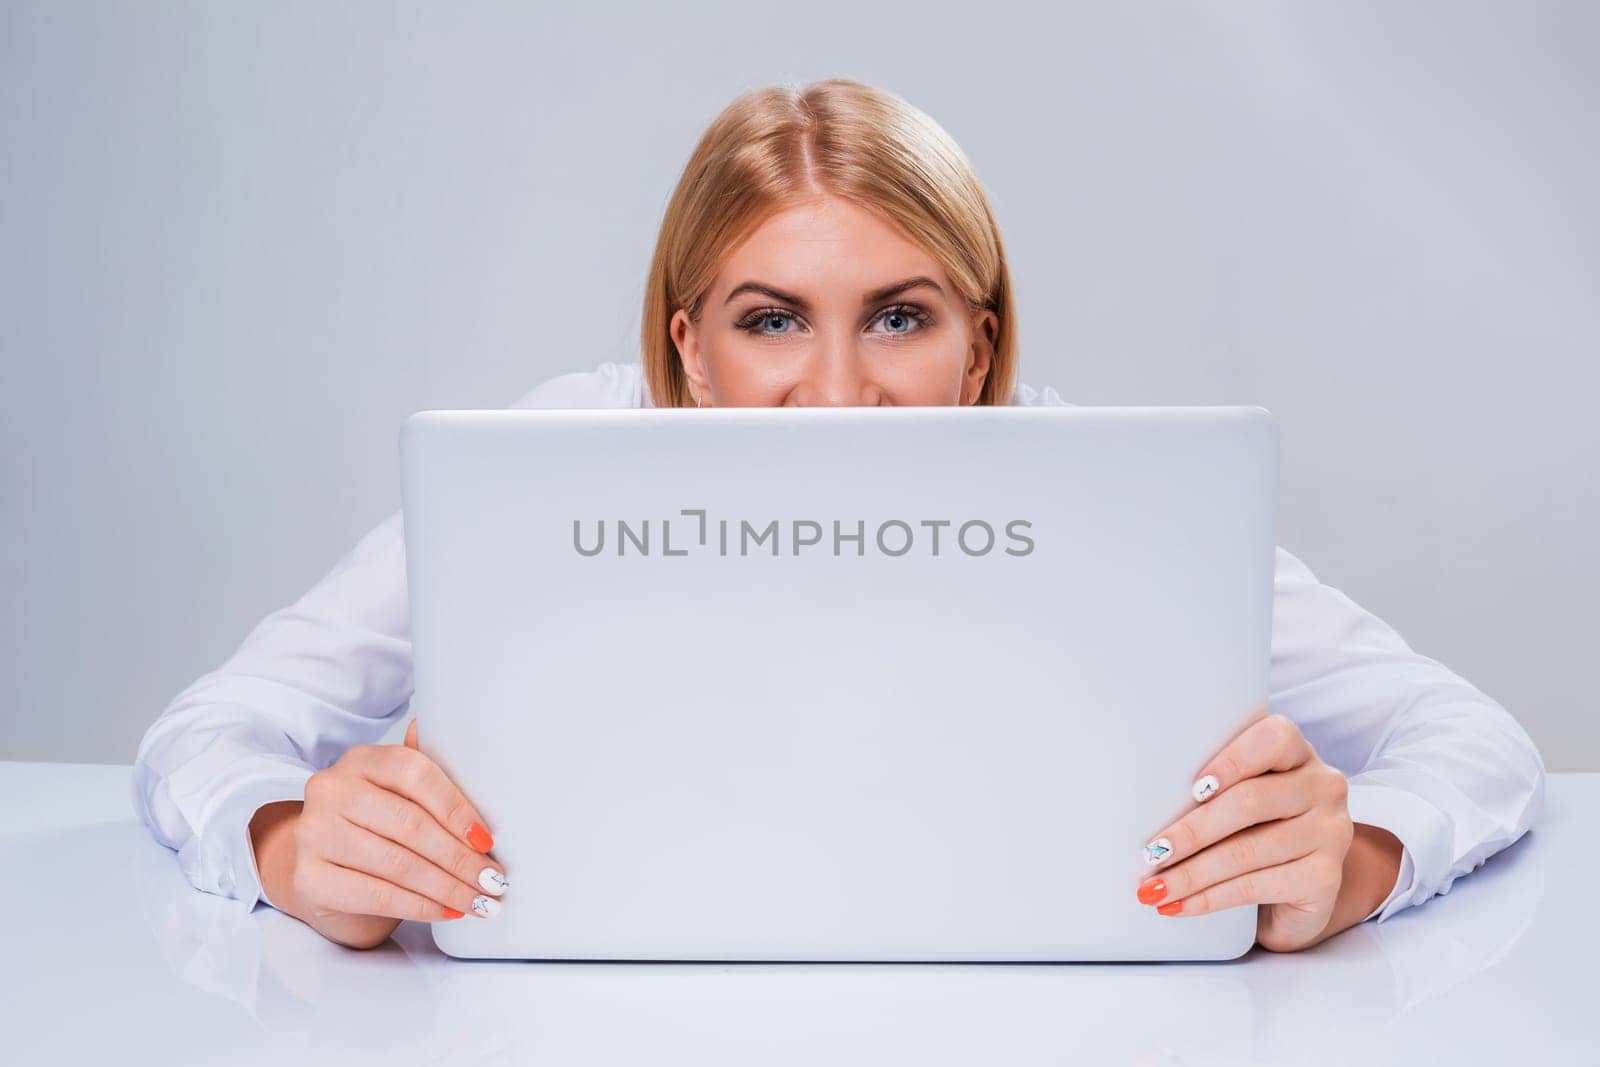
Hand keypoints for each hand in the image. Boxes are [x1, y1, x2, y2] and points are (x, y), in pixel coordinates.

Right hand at [250, 718, 510, 949]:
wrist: (326, 873)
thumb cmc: (376, 829)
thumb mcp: (399, 796)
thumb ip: (428, 775)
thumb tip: (468, 742)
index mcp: (361, 759)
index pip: (414, 773)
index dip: (456, 807)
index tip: (487, 840)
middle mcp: (330, 789)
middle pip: (409, 824)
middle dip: (460, 858)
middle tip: (494, 881)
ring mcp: (313, 834)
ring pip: (397, 864)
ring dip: (448, 888)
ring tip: (480, 901)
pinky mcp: (309, 878)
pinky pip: (377, 896)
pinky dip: (420, 906)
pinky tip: (447, 912)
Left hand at [1133, 711, 1367, 952]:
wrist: (1301, 885)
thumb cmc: (1255, 828)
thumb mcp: (1238, 795)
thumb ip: (1209, 783)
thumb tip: (1141, 801)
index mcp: (1297, 753)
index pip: (1274, 738)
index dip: (1231, 760)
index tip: (1191, 788)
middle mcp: (1323, 787)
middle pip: (1250, 802)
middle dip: (1191, 831)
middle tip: (1150, 852)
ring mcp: (1330, 833)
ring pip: (1247, 851)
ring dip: (1191, 873)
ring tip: (1153, 887)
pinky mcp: (1326, 879)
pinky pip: (1257, 886)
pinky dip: (1210, 898)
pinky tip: (1181, 905)